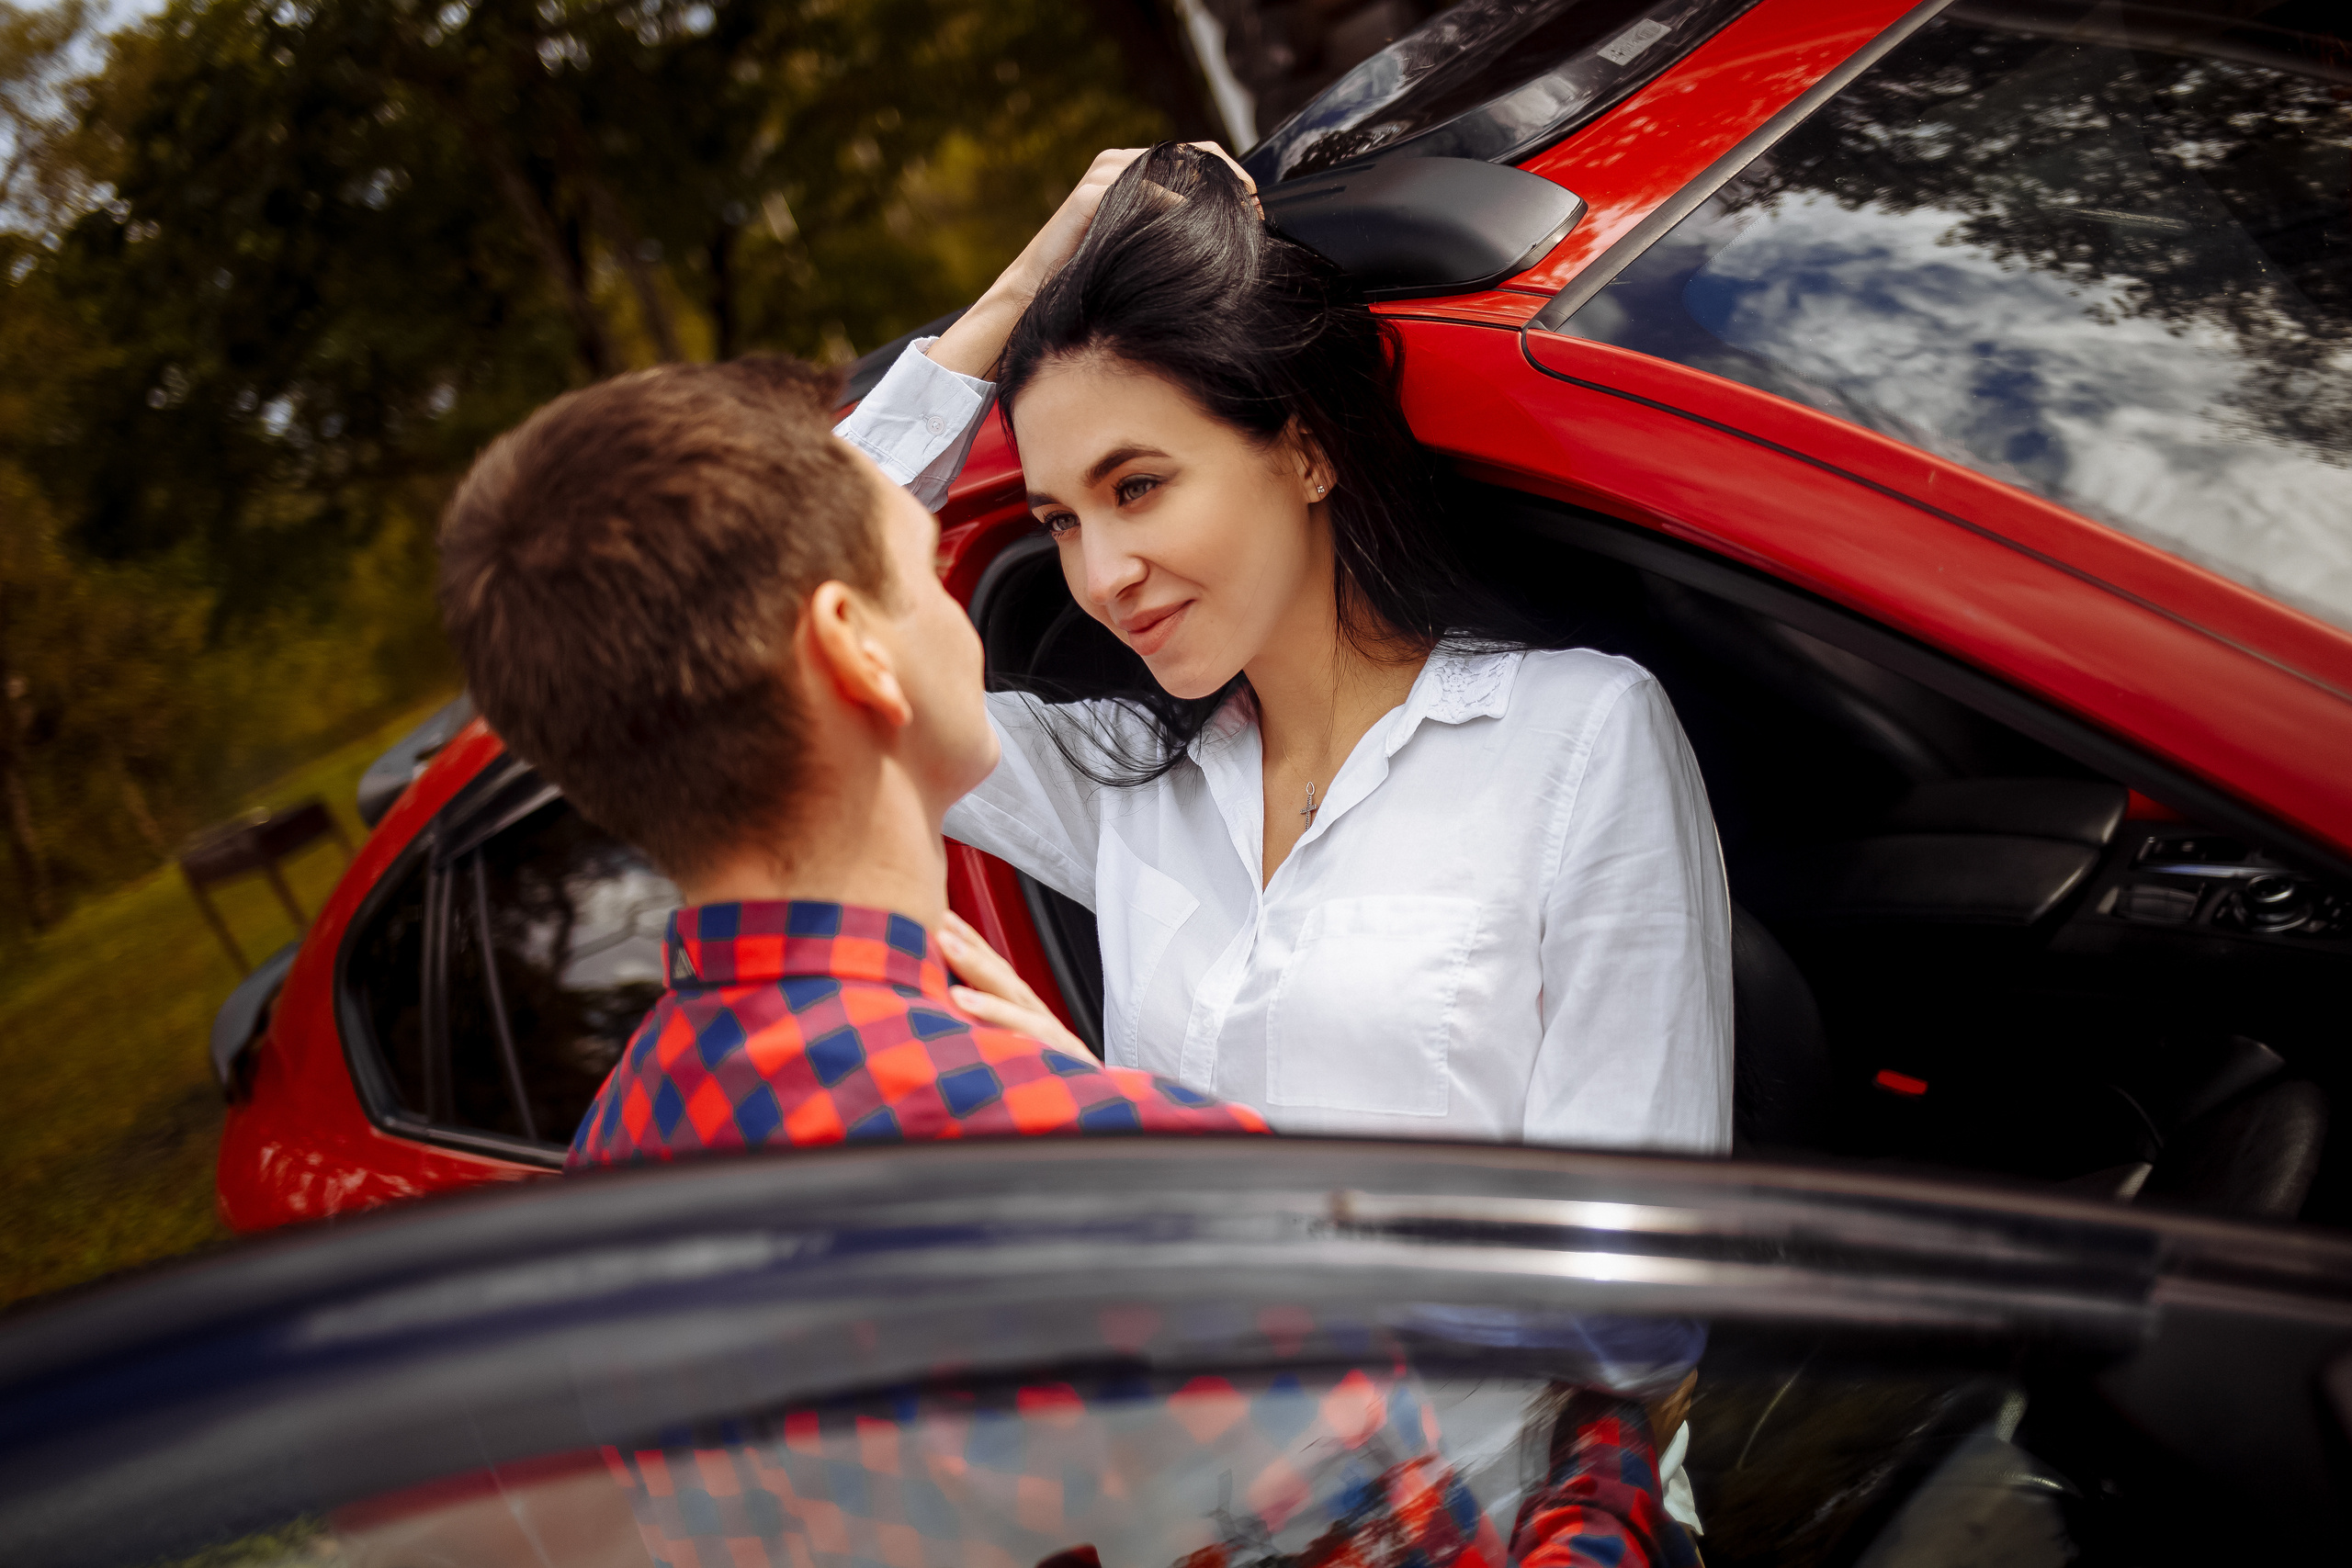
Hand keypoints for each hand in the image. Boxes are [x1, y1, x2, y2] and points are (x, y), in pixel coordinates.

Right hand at [927, 143, 1258, 380]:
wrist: (1033, 299)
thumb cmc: (1091, 281)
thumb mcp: (1142, 252)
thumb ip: (1174, 234)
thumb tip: (1233, 240)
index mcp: (1133, 171)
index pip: (1198, 156)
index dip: (1234, 179)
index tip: (1259, 214)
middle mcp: (1119, 164)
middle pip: (1192, 154)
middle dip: (1230, 184)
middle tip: (1254, 217)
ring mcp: (1102, 176)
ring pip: (1171, 166)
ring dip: (1208, 193)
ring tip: (1234, 223)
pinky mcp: (1088, 196)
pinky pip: (1142, 188)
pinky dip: (1173, 205)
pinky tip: (1194, 228)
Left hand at [934, 908, 1092, 1057]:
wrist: (1091, 1093)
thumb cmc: (1045, 1063)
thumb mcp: (1008, 1035)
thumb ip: (982, 1018)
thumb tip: (944, 1000)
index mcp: (1020, 1005)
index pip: (995, 968)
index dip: (971, 943)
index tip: (944, 919)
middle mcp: (1036, 1015)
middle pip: (1006, 981)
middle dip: (974, 957)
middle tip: (943, 935)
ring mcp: (1052, 1038)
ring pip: (1023, 1017)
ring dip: (991, 1004)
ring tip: (957, 995)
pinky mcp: (1065, 1063)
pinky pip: (1043, 1055)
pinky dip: (1025, 1045)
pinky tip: (1006, 1040)